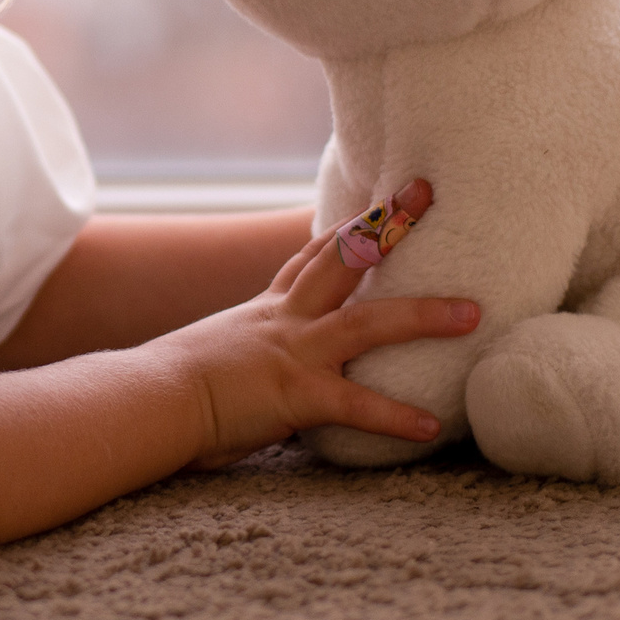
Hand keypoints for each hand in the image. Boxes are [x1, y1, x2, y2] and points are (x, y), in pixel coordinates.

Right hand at [155, 181, 475, 469]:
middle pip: (344, 260)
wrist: (146, 402)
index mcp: (268, 310)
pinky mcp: (296, 394)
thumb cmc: (170, 389)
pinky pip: (356, 404)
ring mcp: (293, 352)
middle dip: (388, 226)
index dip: (351, 227)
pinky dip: (395, 416)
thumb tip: (253, 369)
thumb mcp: (215, 354)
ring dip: (423, 316)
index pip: (314, 256)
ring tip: (472, 314)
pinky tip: (432, 426)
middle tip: (427, 193)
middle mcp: (285, 320)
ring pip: (367, 322)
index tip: (384, 199)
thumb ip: (246, 353)